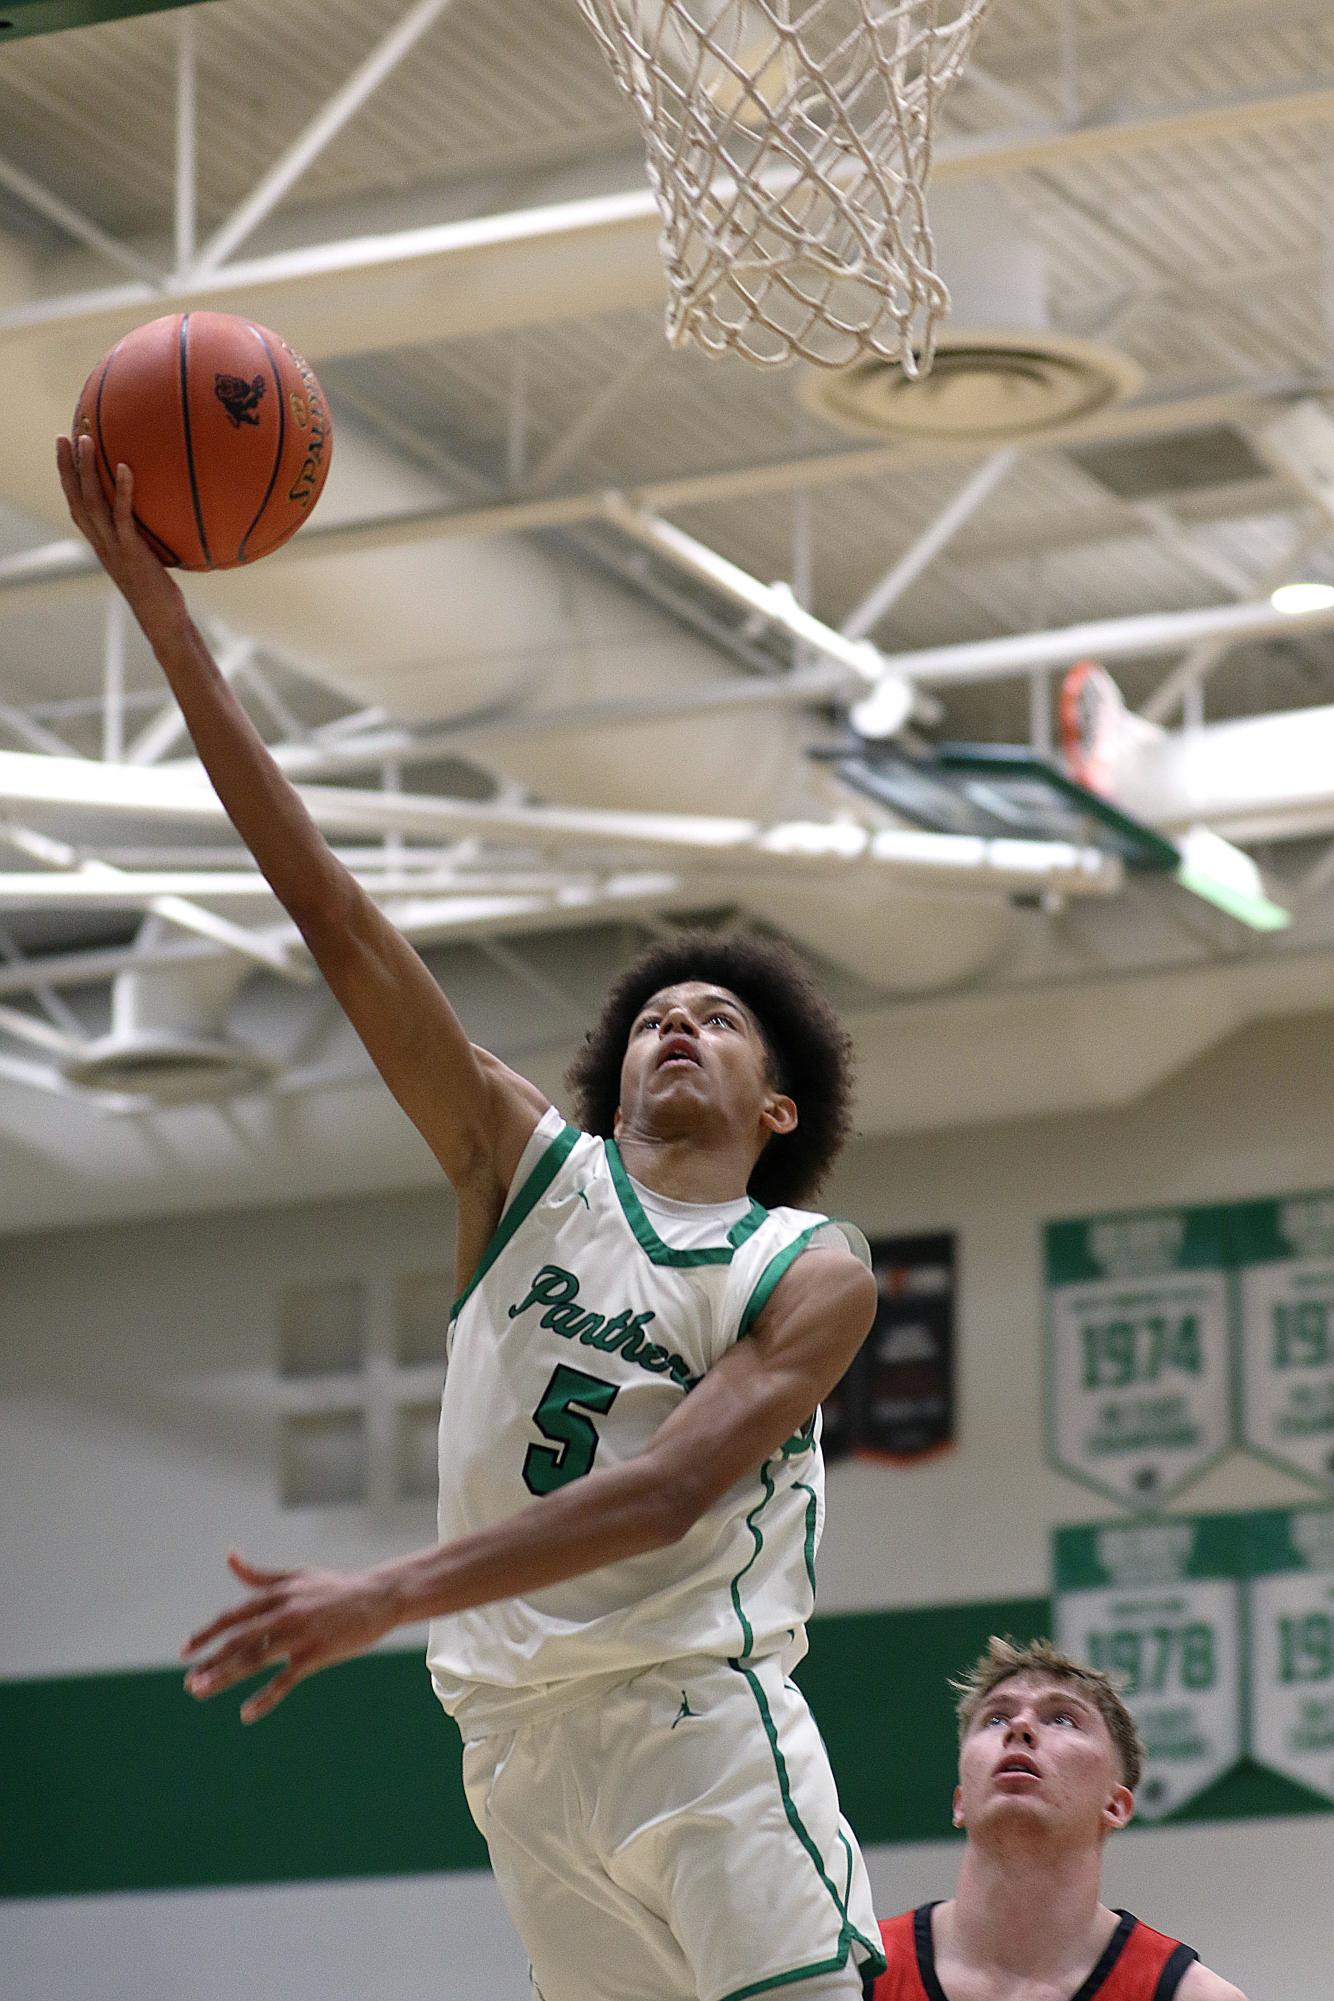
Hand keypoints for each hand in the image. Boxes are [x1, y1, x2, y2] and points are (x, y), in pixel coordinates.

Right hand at [55, 432, 186, 635]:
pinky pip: (123, 517)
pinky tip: (126, 468)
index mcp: (101, 543)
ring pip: (92, 503)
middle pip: (75, 498)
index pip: (77, 505)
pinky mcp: (131, 552)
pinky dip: (123, 491)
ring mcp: (114, 547)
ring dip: (87, 470)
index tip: (64, 451)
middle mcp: (101, 543)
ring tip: (85, 440)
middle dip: (66, 466)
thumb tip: (158, 515)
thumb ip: (141, 538)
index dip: (67, 479)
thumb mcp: (146, 559)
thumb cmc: (159, 591)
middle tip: (63, 436)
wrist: (163, 621)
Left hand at [181, 1549, 401, 1722]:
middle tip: (190, 1682)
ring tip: (201, 1692)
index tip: (186, 1650)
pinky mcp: (318, 1653)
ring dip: (225, 1677)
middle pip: (239, 1640)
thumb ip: (259, 1575)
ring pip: (255, 1658)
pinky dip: (265, 1697)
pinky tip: (246, 1713)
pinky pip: (285, 1679)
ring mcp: (301, 1633)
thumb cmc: (335, 1587)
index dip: (208, 1633)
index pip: (234, 1615)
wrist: (379, 1596)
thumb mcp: (296, 1575)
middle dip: (211, 1661)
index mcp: (278, 1593)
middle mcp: (285, 1612)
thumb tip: (229, 1556)